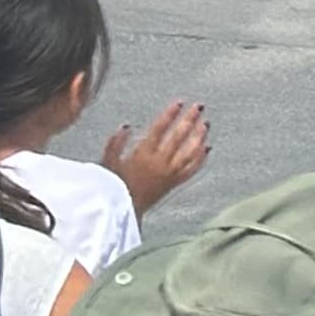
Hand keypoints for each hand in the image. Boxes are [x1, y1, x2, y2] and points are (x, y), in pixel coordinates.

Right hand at [101, 98, 210, 213]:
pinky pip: (191, 170)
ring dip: (199, 137)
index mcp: (141, 156)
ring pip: (189, 153)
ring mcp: (168, 174)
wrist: (121, 213)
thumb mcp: (107, 163)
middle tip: (199, 106)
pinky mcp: (173, 184)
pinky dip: (200, 158)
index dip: (170, 114)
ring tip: (206, 123)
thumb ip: (115, 143)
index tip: (179, 102)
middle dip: (189, 120)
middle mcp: (158, 163)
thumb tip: (126, 125)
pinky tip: (207, 147)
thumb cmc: (112, 188)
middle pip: (178, 138)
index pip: (159, 130)